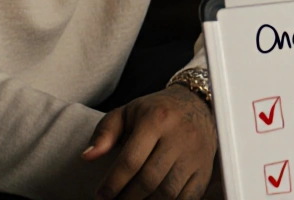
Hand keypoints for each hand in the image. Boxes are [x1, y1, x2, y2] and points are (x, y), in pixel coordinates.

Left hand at [82, 84, 217, 199]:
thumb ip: (105, 133)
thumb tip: (88, 156)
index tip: (101, 195)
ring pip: (168, 192)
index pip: (131, 160)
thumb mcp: (127, 112)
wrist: (197, 104)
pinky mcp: (205, 169)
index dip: (112, 183)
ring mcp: (195, 154)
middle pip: (149, 180)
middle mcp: (179, 136)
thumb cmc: (156, 111)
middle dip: (127, 198)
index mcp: (156, 119)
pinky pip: (187, 197)